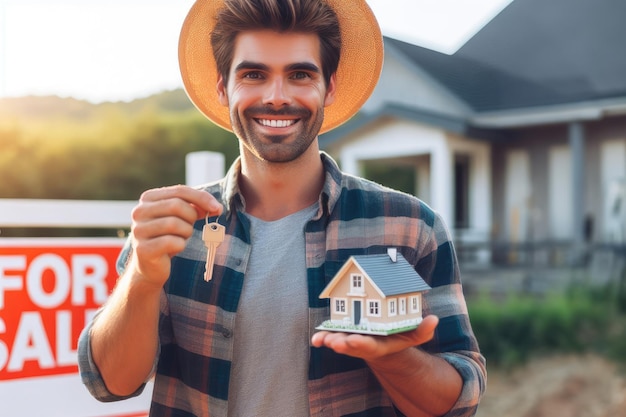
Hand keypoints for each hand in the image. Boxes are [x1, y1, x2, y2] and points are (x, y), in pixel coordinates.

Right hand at [128, 185, 222, 287]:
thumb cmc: (169, 237)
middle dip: (191, 217)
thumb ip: (195, 206)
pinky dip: (180, 245)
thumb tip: (216, 207)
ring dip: (185, 232)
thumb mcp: (181, 217)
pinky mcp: (142, 249)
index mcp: (148, 198)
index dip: (202, 198)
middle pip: (177, 205)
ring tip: (180, 238)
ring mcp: (138, 230)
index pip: (179, 190)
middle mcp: (139, 212)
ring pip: (174, 223)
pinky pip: (171, 242)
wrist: (151, 266)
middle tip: (190, 227)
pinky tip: (174, 249)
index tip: (217, 208)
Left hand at [311, 315, 438, 361]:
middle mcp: (363, 344)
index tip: (354, 340)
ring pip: (338, 341)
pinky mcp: (342, 333)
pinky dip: (322, 337)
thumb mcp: (413, 335)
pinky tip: (316, 338)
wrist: (383, 341)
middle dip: (342, 344)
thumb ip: (423, 329)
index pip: (370, 346)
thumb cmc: (399, 336)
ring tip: (321, 339)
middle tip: (334, 342)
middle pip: (351, 346)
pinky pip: (330, 336)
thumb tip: (434, 320)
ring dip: (329, 340)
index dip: (361, 343)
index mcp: (380, 346)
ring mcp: (351, 339)